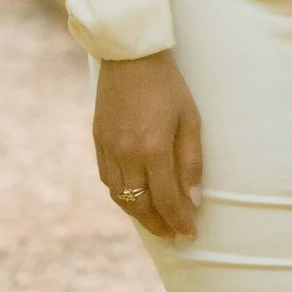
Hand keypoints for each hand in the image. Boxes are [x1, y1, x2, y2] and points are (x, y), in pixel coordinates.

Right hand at [94, 50, 201, 237]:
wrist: (130, 57)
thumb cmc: (168, 86)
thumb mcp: (190, 120)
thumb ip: (191, 162)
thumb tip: (193, 200)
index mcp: (153, 149)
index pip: (166, 200)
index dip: (179, 221)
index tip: (190, 234)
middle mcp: (126, 155)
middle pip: (140, 206)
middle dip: (159, 225)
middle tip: (174, 235)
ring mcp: (108, 149)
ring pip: (120, 197)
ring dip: (139, 215)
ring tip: (157, 222)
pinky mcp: (98, 142)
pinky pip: (108, 180)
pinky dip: (122, 195)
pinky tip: (135, 197)